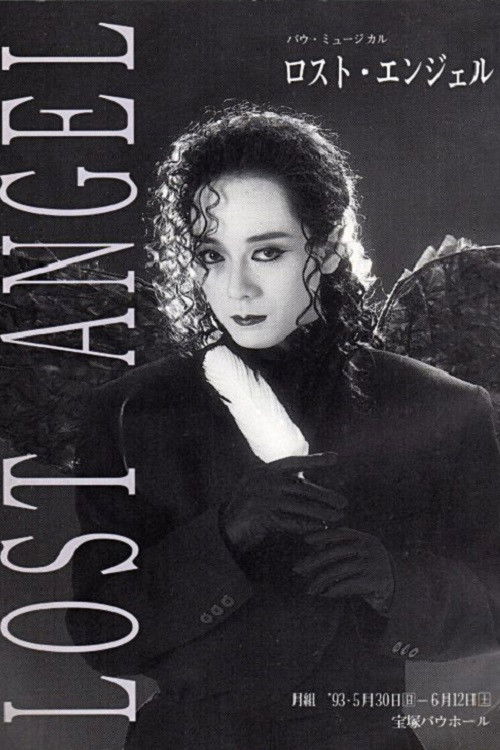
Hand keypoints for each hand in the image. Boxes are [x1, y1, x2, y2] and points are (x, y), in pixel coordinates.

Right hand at [220, 453, 347, 554]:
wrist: (226, 527)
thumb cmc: (249, 508)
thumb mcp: (262, 489)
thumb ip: (280, 484)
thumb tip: (307, 484)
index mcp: (264, 470)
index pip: (294, 462)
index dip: (314, 460)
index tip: (336, 458)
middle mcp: (263, 480)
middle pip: (301, 487)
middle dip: (325, 495)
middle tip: (344, 502)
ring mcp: (261, 498)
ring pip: (299, 505)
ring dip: (320, 512)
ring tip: (337, 517)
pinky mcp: (261, 516)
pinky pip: (290, 521)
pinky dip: (306, 525)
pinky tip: (320, 528)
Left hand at [293, 526, 394, 614]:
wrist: (401, 585)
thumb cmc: (373, 569)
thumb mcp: (362, 554)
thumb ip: (343, 550)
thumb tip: (312, 557)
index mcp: (364, 538)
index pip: (340, 533)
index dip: (322, 535)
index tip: (306, 539)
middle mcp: (368, 548)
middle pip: (334, 552)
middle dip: (313, 561)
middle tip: (297, 568)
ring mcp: (371, 563)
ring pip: (338, 569)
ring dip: (320, 580)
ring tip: (310, 589)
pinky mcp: (374, 579)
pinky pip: (348, 583)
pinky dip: (334, 589)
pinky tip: (325, 593)